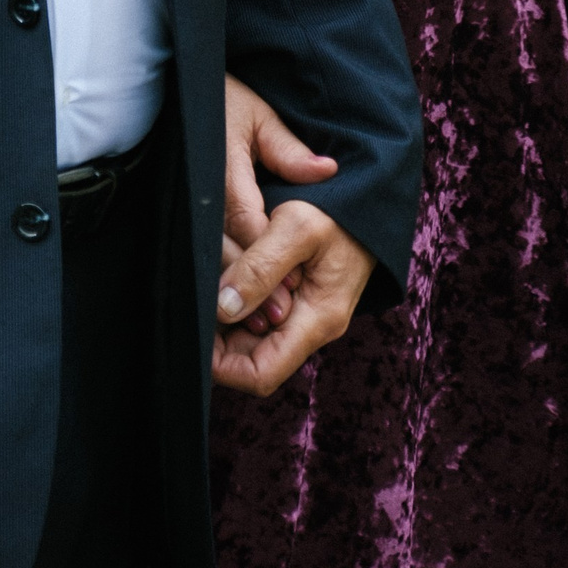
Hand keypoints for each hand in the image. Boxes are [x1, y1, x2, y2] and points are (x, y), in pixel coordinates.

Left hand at [214, 77, 374, 396]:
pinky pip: (261, 314)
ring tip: (207, 286)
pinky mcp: (300, 296)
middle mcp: (313, 325)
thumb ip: (260, 267)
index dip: (221, 365)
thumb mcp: (297, 226)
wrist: (373, 192)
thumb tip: (224, 309)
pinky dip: (238, 302)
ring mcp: (307, 313)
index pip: (260, 375)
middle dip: (219, 340)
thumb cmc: (341, 207)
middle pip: (251, 360)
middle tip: (194, 303)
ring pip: (253, 338)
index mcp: (317, 319)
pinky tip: (225, 278)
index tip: (195, 332)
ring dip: (226, 321)